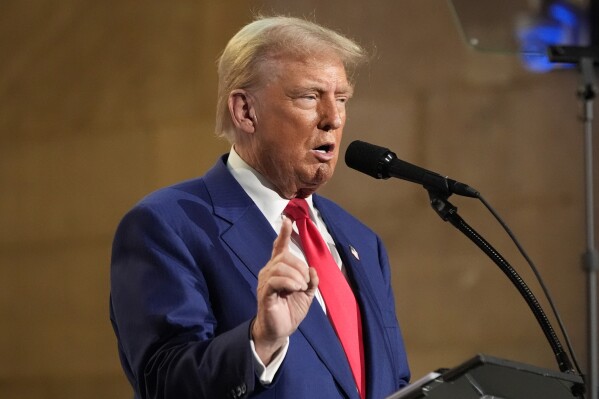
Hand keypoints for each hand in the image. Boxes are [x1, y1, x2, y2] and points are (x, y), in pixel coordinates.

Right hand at [252, 217, 318, 364]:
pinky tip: (296, 289)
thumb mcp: (306, 294)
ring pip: (281, 266)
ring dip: (296, 276)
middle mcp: (269, 271)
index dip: (283, 234)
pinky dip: (290, 282)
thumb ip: (311, 281)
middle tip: (306, 283)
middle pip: (285, 256)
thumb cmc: (290, 310)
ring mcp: (265, 281)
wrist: (279, 331)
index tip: (287, 220)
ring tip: (301, 288)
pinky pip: (276, 280)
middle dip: (300, 266)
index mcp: (279, 269)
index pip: (279, 247)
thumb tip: (313, 270)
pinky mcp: (264, 293)